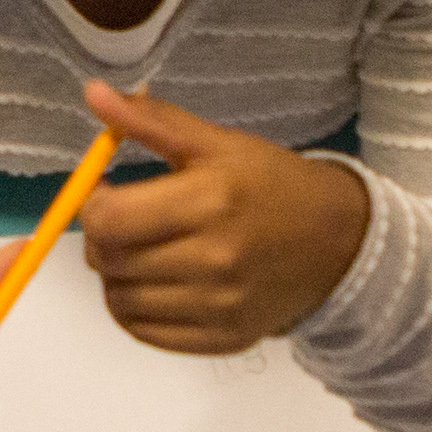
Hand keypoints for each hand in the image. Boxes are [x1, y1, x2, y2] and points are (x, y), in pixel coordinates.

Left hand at [69, 82, 369, 353]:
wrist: (339, 242)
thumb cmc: (272, 184)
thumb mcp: (217, 143)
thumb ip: (151, 120)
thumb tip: (93, 93)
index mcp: (210, 200)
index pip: (108, 221)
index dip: (92, 205)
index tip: (108, 193)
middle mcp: (214, 260)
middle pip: (108, 262)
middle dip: (102, 238)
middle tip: (125, 222)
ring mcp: (219, 306)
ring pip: (119, 302)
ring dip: (116, 276)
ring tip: (140, 252)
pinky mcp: (223, 339)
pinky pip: (145, 333)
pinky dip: (134, 310)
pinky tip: (153, 285)